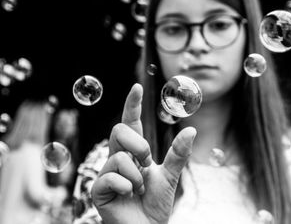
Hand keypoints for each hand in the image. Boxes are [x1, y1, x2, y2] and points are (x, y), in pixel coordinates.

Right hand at [91, 83, 195, 223]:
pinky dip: (127, 187)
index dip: (133, 104)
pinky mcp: (98, 189)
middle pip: (119, 130)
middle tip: (147, 162)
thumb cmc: (155, 203)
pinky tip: (128, 195)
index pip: (131, 123)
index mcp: (134, 152)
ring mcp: (107, 172)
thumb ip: (178, 155)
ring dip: (136, 176)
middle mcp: (118, 158)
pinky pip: (111, 176)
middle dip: (138, 144)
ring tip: (138, 190)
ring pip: (119, 157)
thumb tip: (192, 131)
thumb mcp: (170, 176)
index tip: (137, 86)